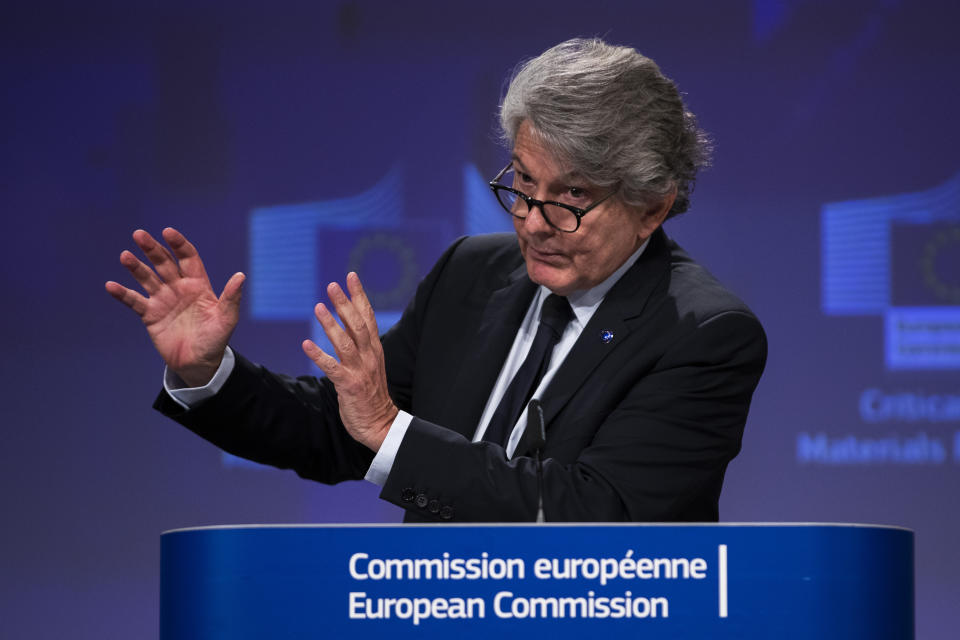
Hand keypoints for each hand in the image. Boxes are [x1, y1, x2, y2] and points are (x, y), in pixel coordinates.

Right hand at [105, 227, 244, 386]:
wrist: (198, 363)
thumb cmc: (215, 339)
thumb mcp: (226, 319)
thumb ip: (231, 297)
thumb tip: (241, 276)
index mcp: (198, 285)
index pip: (187, 258)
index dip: (178, 244)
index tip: (167, 232)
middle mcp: (179, 288)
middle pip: (164, 263)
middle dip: (152, 249)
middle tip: (139, 235)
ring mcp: (163, 300)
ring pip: (147, 278)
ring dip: (136, 267)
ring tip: (125, 256)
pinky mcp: (150, 315)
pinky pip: (134, 301)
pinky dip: (123, 294)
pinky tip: (111, 286)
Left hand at [302, 272, 397, 451]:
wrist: (381, 424)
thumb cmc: (372, 394)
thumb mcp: (370, 364)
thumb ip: (361, 344)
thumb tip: (348, 322)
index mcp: (374, 349)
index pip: (368, 316)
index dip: (359, 295)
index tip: (350, 276)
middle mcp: (369, 356)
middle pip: (358, 325)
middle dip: (345, 304)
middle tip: (332, 285)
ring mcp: (360, 370)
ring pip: (345, 343)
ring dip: (331, 324)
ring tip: (318, 307)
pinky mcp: (349, 385)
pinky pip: (332, 368)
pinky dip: (319, 356)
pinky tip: (306, 344)